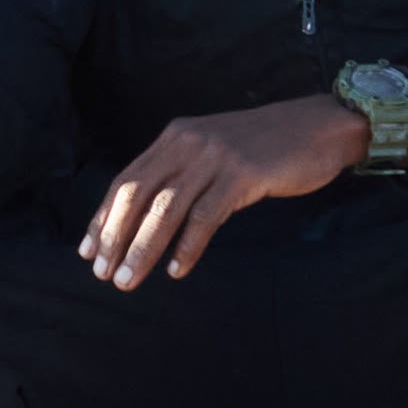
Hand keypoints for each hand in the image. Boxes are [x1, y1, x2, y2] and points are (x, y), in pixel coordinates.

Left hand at [79, 96, 370, 291]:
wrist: (319, 127)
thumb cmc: (264, 148)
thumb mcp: (213, 151)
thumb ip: (181, 173)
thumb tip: (145, 218)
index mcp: (174, 137)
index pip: (126, 180)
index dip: (103, 218)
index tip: (88, 252)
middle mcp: (188, 143)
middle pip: (137, 195)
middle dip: (114, 237)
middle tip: (103, 274)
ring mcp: (214, 157)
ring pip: (166, 209)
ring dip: (142, 249)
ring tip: (129, 280)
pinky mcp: (242, 173)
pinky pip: (206, 216)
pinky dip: (188, 247)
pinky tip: (177, 270)